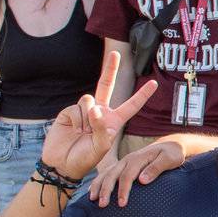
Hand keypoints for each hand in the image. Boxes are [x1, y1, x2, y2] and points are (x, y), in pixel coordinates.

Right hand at [40, 53, 157, 180]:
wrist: (62, 163)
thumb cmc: (85, 158)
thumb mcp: (101, 147)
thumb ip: (101, 128)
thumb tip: (95, 108)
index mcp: (114, 121)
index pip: (132, 105)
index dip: (143, 95)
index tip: (155, 83)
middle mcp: (100, 112)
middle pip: (106, 85)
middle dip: (110, 69)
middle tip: (115, 53)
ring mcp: (84, 110)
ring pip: (89, 99)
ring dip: (88, 116)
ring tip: (83, 133)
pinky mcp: (69, 111)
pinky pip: (78, 107)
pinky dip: (78, 119)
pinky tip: (74, 130)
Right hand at [93, 140, 183, 206]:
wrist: (170, 145)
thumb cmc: (172, 154)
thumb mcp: (170, 159)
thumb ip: (156, 168)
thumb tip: (142, 180)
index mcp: (138, 158)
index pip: (127, 176)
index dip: (123, 190)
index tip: (121, 203)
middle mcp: (128, 159)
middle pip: (112, 175)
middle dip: (106, 190)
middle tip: (102, 205)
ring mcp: (123, 162)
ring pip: (106, 173)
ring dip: (98, 186)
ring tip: (92, 199)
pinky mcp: (122, 166)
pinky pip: (107, 173)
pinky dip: (98, 181)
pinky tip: (93, 191)